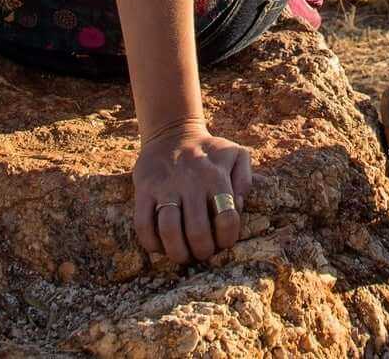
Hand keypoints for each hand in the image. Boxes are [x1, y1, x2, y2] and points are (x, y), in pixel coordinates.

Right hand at [132, 119, 252, 265]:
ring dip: (177, 252)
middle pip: (197, 232)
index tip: (222, 243)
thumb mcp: (236, 154)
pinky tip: (160, 245)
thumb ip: (245, 179)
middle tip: (202, 253)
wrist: (172, 133)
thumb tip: (238, 205)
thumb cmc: (209, 152)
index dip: (227, 239)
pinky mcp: (144, 189)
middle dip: (202, 252)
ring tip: (182, 255)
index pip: (227, 219)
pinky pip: (143, 224)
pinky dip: (151, 243)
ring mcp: (166, 186)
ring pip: (169, 230)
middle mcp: (192, 182)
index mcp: (216, 176)